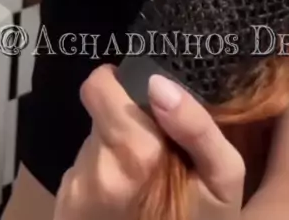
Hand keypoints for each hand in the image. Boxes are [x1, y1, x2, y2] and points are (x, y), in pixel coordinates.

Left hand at [54, 65, 244, 219]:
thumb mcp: (223, 178)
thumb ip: (196, 125)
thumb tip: (157, 82)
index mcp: (136, 151)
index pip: (98, 86)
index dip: (120, 85)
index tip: (144, 99)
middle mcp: (98, 168)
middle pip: (99, 115)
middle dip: (125, 123)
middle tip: (153, 150)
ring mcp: (76, 192)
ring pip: (93, 144)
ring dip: (114, 153)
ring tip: (141, 181)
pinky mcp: (65, 210)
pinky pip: (82, 174)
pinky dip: (101, 179)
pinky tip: (124, 202)